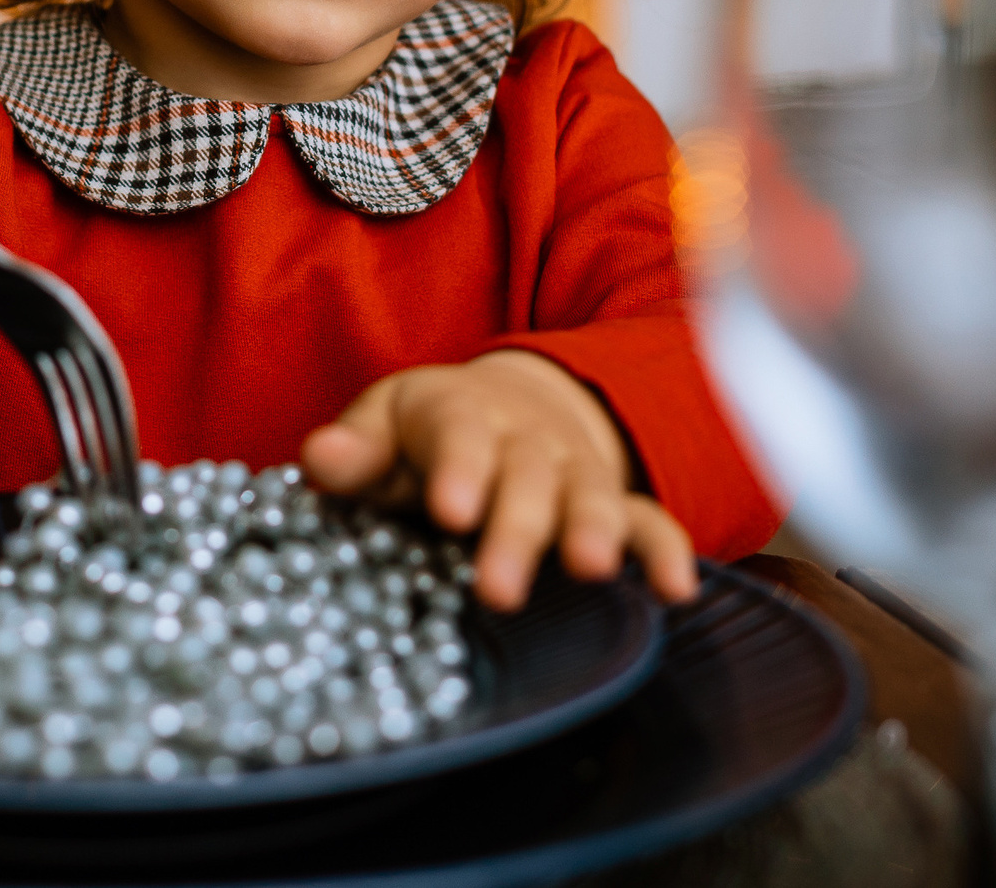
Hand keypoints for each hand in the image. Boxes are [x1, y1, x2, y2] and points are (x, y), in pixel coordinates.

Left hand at [300, 352, 699, 609]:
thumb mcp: (383, 425)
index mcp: (460, 414)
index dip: (458, 471)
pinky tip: (677, 592)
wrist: (510, 404)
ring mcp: (578, 473)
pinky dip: (668, 553)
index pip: (460, 436)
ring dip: (594, 532)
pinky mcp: (617, 506)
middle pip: (525, 481)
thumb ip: (354, 451)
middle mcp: (527, 442)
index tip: (450, 510)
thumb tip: (318, 457)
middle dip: (516, 531)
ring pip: (591, 498)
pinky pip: (651, 523)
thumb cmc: (426, 432)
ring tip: (592, 571)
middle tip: (499, 589)